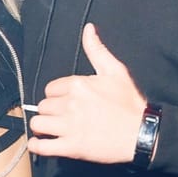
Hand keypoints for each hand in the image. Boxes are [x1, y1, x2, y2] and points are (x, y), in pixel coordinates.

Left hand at [27, 23, 147, 163]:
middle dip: (50, 110)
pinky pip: (42, 146)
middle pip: (43, 106)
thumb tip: (88, 29)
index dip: (57, 95)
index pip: (50, 89)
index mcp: (78, 85)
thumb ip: (97, 50)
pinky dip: (36, 145)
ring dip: (42, 126)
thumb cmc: (130, 103)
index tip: (67, 101)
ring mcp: (69, 127)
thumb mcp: (116, 71)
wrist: (141, 133)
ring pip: (38, 123)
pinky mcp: (71, 147)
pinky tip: (39, 143)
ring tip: (50, 128)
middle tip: (62, 116)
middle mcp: (70, 104)